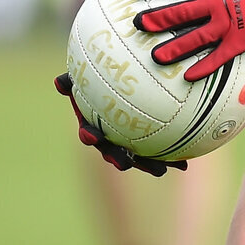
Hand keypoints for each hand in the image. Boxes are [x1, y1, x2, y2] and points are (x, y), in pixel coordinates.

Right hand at [54, 73, 186, 175]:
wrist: (129, 77)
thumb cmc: (106, 74)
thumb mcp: (92, 73)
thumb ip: (77, 77)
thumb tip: (58, 82)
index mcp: (95, 124)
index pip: (89, 132)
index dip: (90, 135)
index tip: (92, 135)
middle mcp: (111, 136)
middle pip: (112, 150)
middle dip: (118, 158)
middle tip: (124, 162)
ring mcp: (130, 141)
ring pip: (138, 156)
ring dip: (148, 164)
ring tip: (162, 170)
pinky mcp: (152, 142)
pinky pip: (161, 150)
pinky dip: (172, 158)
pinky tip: (187, 165)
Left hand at [132, 0, 244, 80]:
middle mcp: (217, 4)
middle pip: (182, 12)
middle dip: (158, 18)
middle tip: (138, 24)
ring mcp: (228, 24)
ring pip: (196, 38)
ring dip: (176, 48)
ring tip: (156, 57)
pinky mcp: (238, 42)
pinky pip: (218, 57)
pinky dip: (203, 67)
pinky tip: (187, 76)